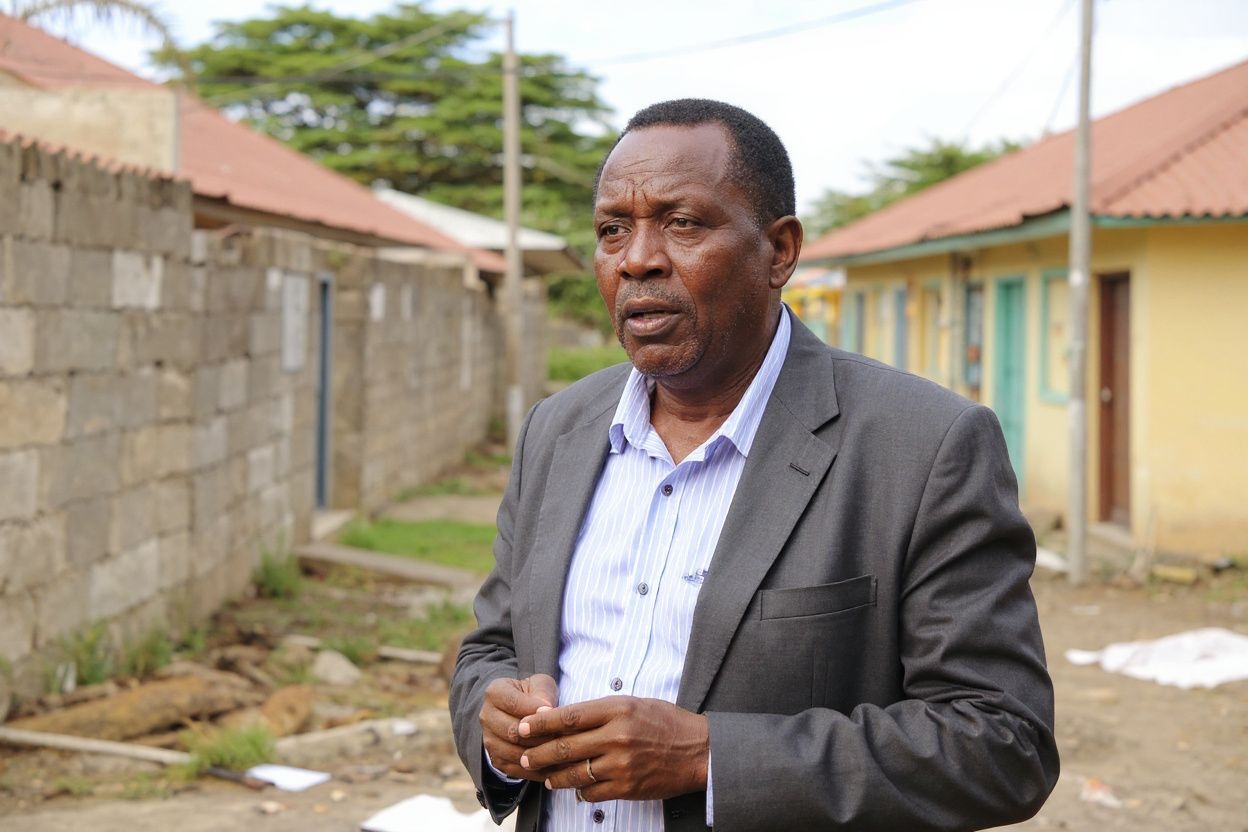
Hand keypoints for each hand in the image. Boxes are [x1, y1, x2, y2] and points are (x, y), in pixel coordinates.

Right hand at [479, 673, 558, 781]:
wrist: (522, 713)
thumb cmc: (535, 695)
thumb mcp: (540, 685)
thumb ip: (543, 692)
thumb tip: (546, 710)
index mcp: (494, 693)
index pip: (512, 703)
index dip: (533, 709)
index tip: (553, 711)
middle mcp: (486, 717)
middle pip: (512, 731)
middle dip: (539, 735)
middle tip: (562, 736)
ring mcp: (489, 741)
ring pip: (515, 753)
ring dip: (540, 755)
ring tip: (562, 752)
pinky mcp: (497, 761)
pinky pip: (518, 770)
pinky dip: (539, 770)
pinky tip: (558, 766)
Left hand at [517, 696, 707, 801]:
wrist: (699, 751)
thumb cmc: (666, 723)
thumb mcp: (634, 704)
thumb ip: (602, 711)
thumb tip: (566, 719)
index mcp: (617, 709)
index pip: (569, 716)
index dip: (541, 723)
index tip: (524, 727)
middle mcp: (616, 736)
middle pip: (565, 746)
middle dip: (539, 753)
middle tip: (524, 756)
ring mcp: (621, 764)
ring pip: (574, 773)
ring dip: (555, 775)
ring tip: (547, 775)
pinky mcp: (626, 787)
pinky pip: (591, 792)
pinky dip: (580, 790)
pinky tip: (577, 787)